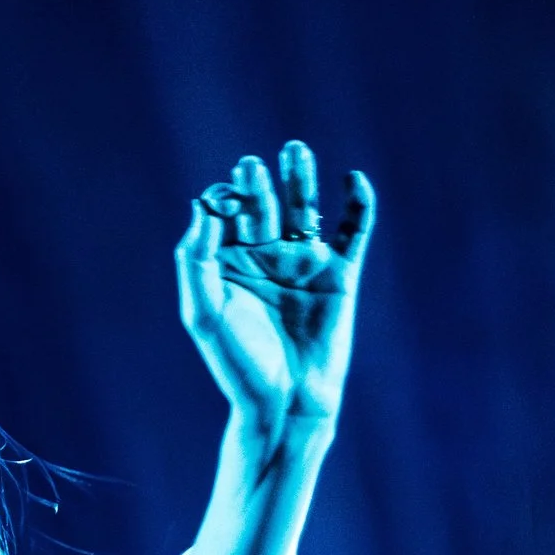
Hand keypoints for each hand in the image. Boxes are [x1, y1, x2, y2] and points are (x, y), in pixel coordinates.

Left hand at [177, 143, 374, 442]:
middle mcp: (268, 260)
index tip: (225, 198)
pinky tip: (352, 179)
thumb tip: (202, 204)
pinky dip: (358, 205)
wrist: (284, 404)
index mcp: (232, 267)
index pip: (228, 217)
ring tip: (294, 150)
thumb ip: (196, 260)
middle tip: (250, 166)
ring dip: (301, 179)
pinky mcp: (340, 276)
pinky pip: (353, 232)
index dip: (226, 199)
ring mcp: (305, 265)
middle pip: (264, 207)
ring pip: (305, 209)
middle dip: (258, 184)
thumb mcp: (204, 314)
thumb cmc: (240, 366)